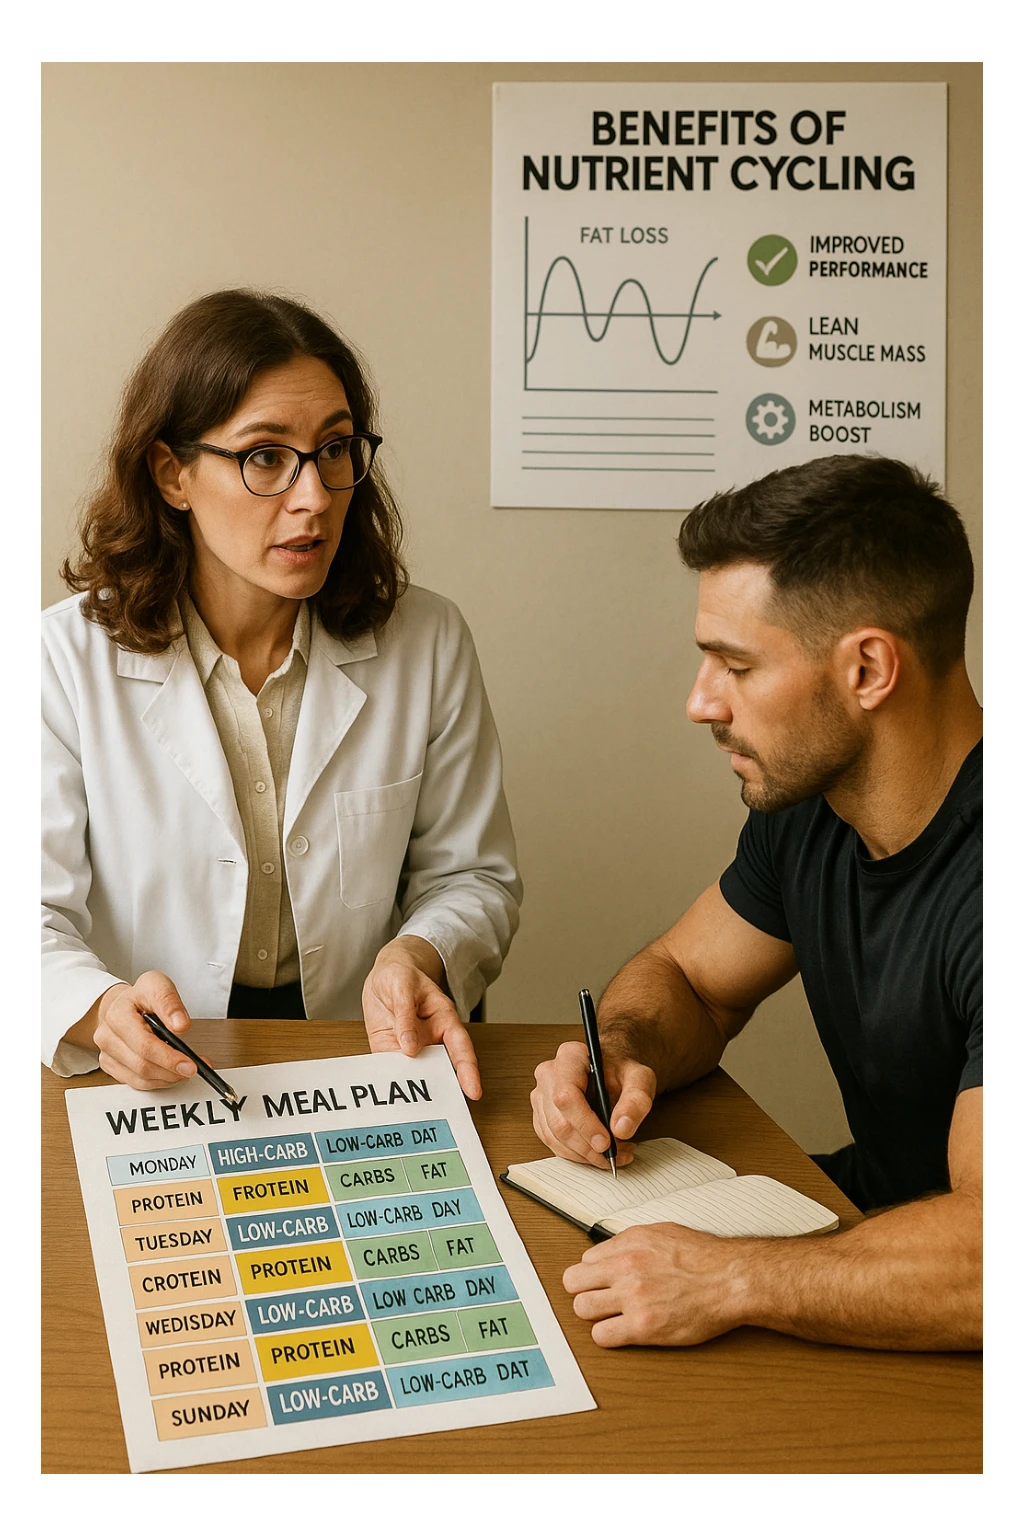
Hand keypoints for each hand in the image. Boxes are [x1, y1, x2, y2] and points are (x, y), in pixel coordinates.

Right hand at [89, 972, 203, 1090]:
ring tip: (185, 1067)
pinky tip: (171, 1072)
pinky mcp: (111, 1066)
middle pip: (142, 1065)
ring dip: (168, 1077)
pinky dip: (158, 1081)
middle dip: (172, 1070)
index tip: (190, 1064)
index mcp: (117, 1014)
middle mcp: (107, 1036)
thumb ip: (170, 1003)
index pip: (144, 1044)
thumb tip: (180, 1025)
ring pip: (140, 1078)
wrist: (122, 1004)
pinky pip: (137, 1083)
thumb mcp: (158, 985)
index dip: (169, 1058)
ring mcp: (107, 1054)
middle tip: (193, 1067)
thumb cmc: (140, 997)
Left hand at [362, 938, 481, 1099]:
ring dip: (412, 1089)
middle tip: (441, 1109)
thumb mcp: (403, 986)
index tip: (473, 1090)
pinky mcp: (389, 1051)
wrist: (384, 974)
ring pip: (415, 1073)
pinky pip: (391, 1069)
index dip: (468, 1070)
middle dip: (442, 1089)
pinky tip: (384, 1092)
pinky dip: (387, 1081)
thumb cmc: (401, 975)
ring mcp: (410, 1048)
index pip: (460, 1048)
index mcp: (443, 1020)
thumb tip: (409, 1046)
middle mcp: (430, 1039)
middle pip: (441, 1068)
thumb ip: (406, 1014)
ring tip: (410, 1107)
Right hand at [531, 1039, 655, 1169]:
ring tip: (613, 1154)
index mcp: (570, 1057)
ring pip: (554, 1136)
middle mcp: (549, 1074)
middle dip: (588, 1147)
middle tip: (617, 1154)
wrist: (613, 1069)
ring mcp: (541, 1095)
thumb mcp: (640, 1079)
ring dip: (584, 1154)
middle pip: (559, 1121)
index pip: (567, 1095)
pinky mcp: (542, 1114)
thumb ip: (636, 1101)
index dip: (585, 1124)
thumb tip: (621, 1129)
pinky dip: (576, 1154)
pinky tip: (596, 1153)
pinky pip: (552, 1142)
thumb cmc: (622, 1070)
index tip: (605, 1143)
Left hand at [563, 1223, 749, 1346]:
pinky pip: (602, 1336)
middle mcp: (626, 1268)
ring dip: (594, 1314)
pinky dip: (607, 1336)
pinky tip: (622, 1332)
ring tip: (610, 1316)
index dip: (594, 1273)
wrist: (730, 1280)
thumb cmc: (705, 1258)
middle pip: (574, 1283)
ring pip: (582, 1309)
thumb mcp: (663, 1232)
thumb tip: (612, 1249)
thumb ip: (632, 1242)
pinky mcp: (643, 1326)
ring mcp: (632, 1298)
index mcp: (629, 1243)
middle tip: (600, 1299)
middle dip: (585, 1291)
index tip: (602, 1281)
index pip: (585, 1260)